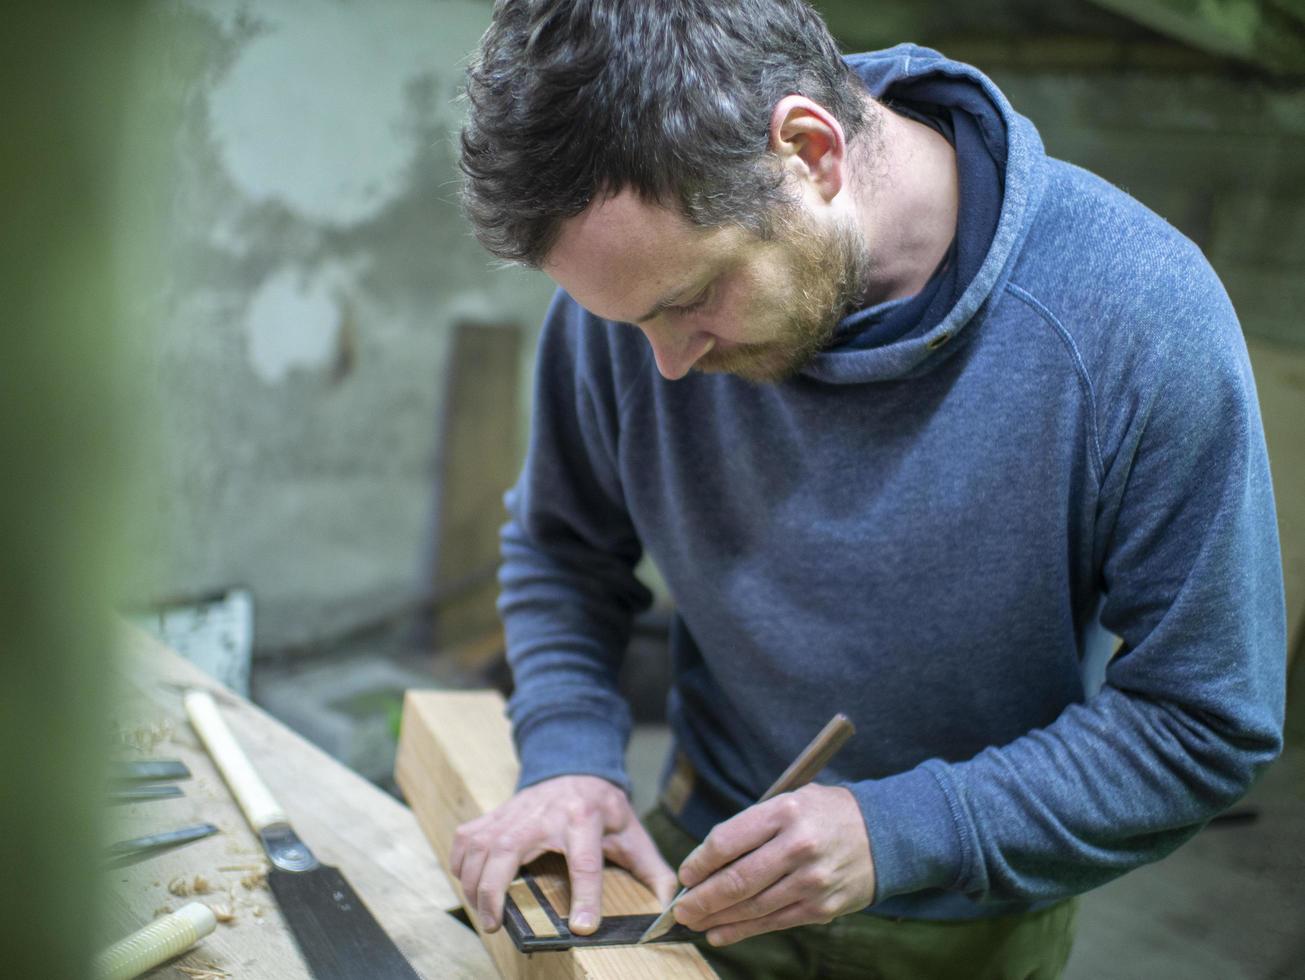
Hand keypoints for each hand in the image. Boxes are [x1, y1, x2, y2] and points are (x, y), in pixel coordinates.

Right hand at [450, 774, 677, 934]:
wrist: (574, 765)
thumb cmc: (602, 805)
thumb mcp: (631, 831)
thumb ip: (651, 867)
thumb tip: (670, 900)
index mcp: (584, 819)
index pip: (585, 862)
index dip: (584, 897)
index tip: (581, 927)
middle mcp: (544, 814)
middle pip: (507, 851)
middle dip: (495, 891)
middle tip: (496, 924)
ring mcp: (514, 811)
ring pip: (479, 846)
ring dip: (474, 883)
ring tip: (484, 913)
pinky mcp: (495, 813)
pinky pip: (466, 837)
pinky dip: (461, 863)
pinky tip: (469, 883)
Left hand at [673, 783, 874, 944]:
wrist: (885, 834)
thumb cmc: (827, 814)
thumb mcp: (791, 800)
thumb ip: (753, 826)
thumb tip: (709, 860)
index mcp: (785, 812)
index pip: (727, 841)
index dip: (699, 863)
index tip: (685, 875)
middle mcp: (797, 846)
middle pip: (736, 880)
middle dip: (702, 899)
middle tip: (681, 909)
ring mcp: (811, 880)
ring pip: (751, 907)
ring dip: (717, 919)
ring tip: (694, 923)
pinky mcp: (821, 907)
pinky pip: (773, 923)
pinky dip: (742, 932)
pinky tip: (720, 934)